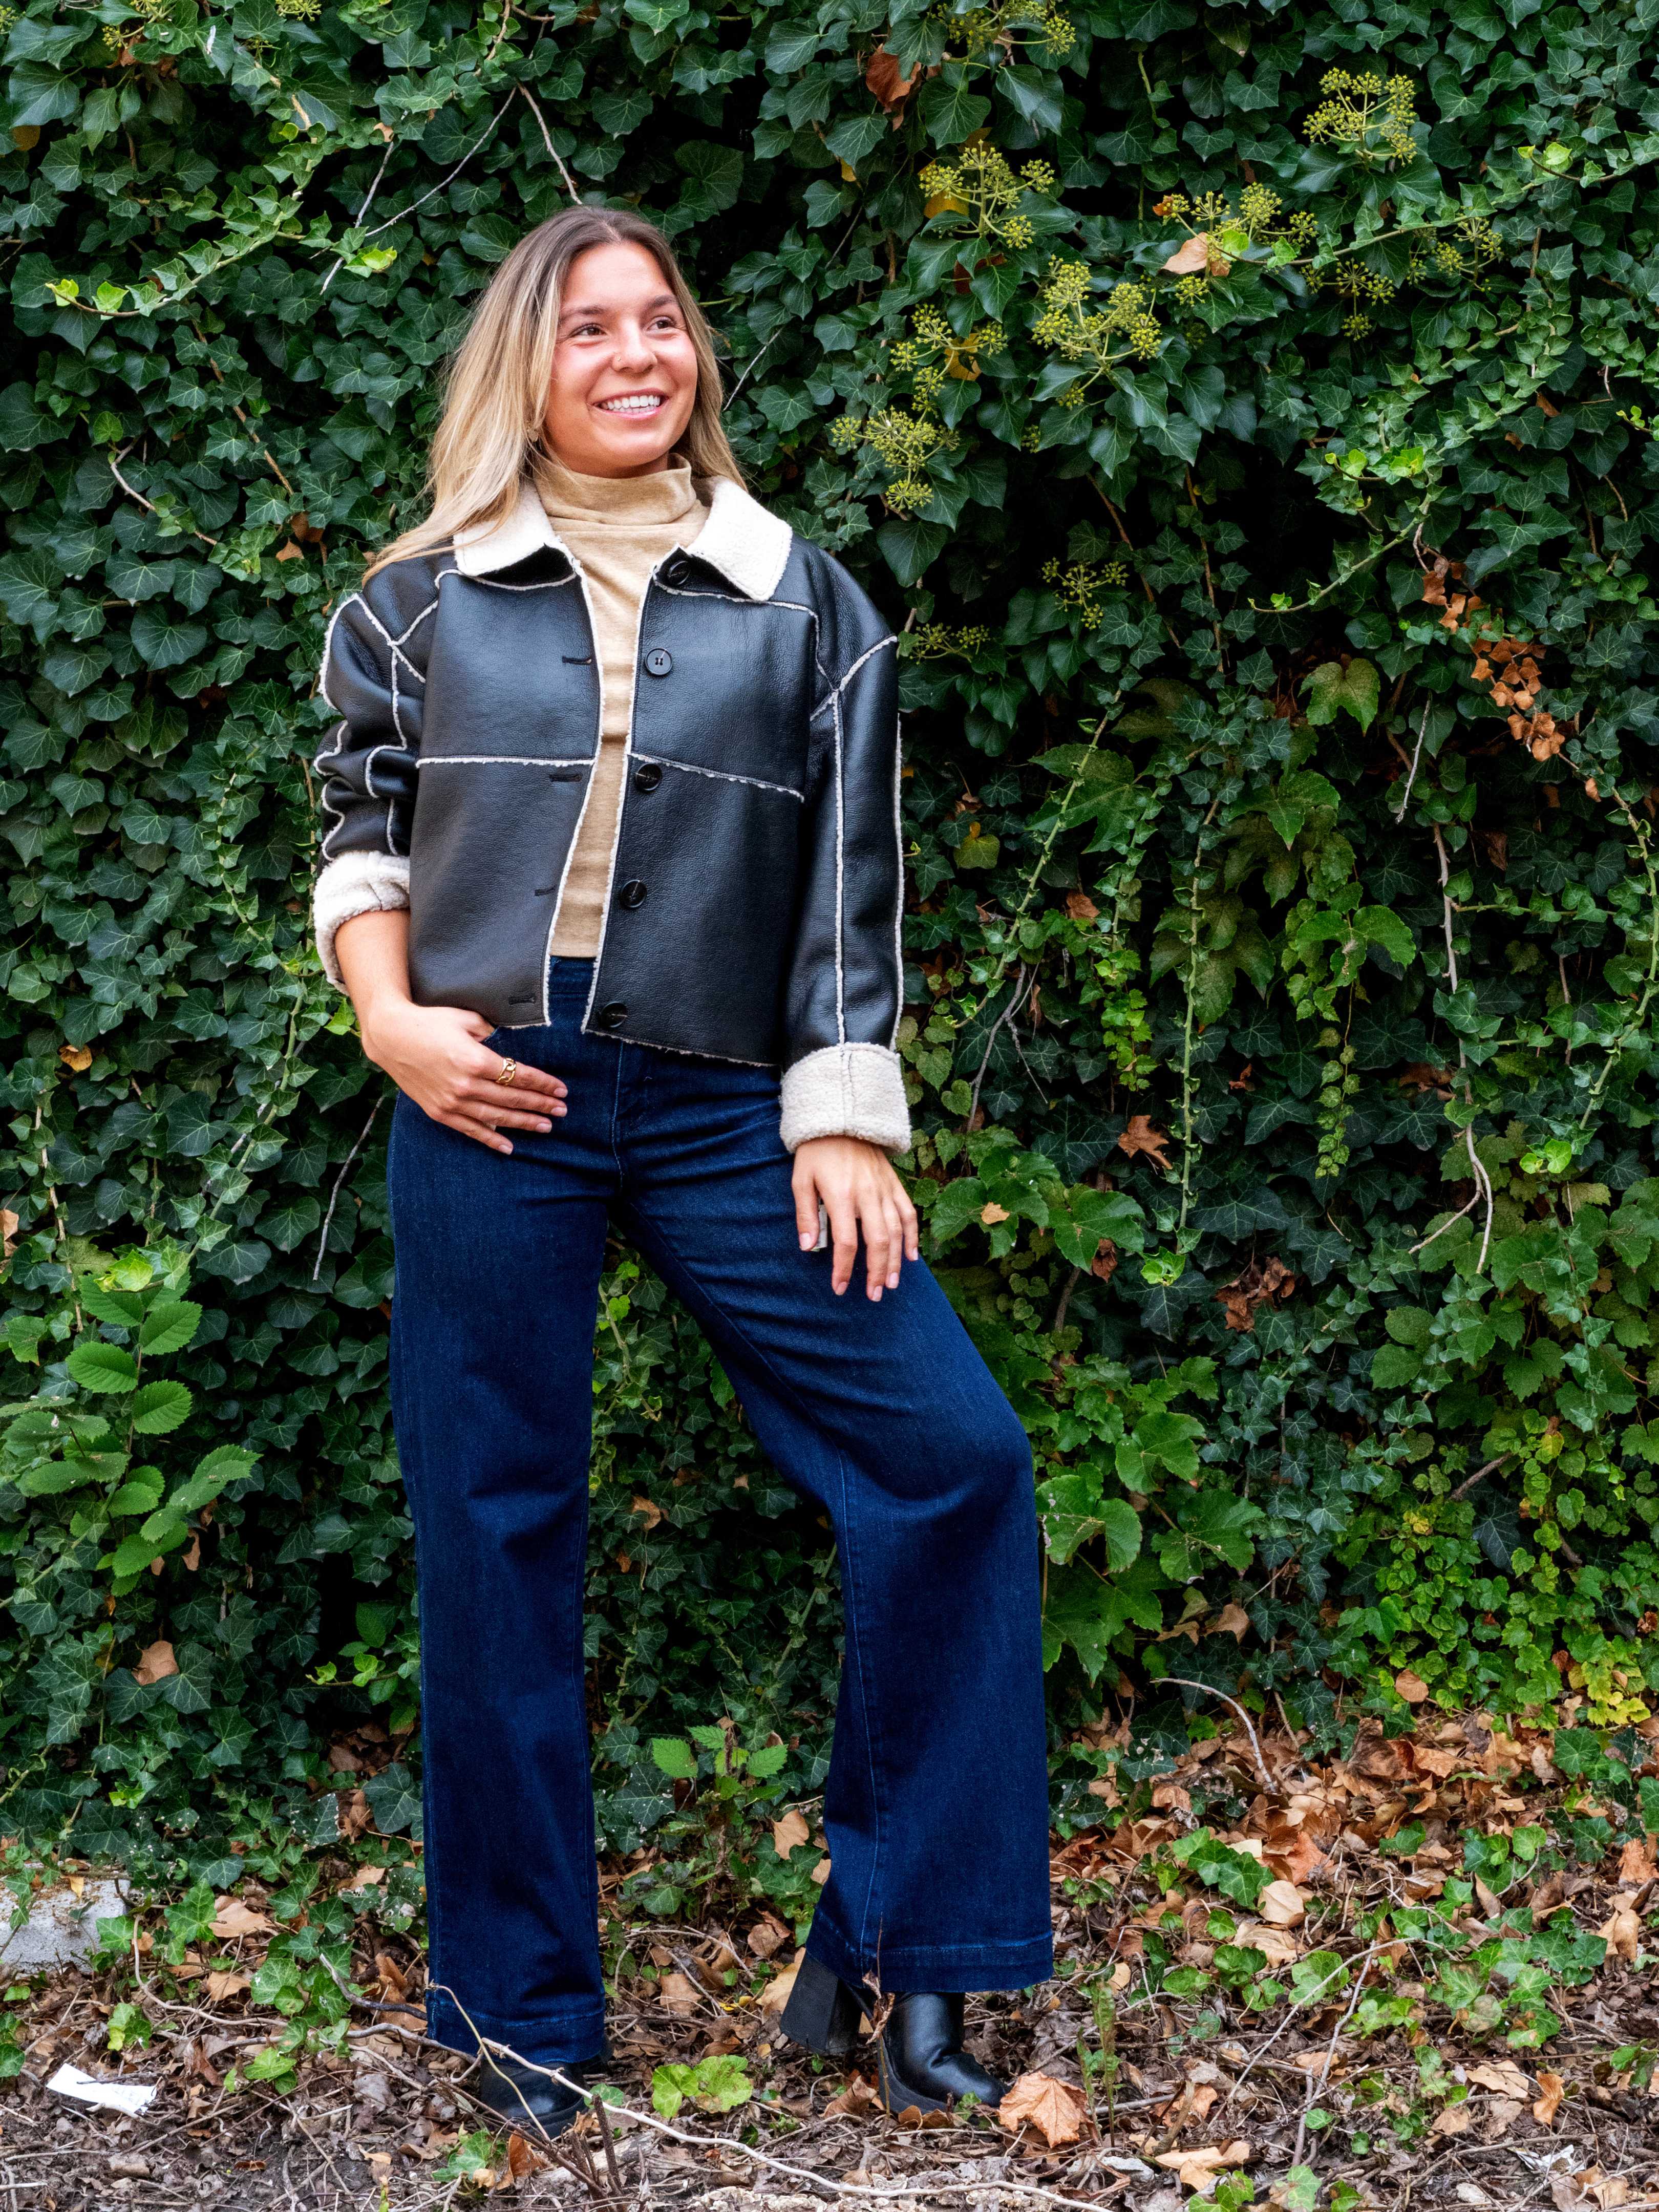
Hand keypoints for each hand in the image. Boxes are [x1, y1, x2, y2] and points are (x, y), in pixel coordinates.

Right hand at [362, 1000, 566, 1154]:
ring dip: (523, 1122)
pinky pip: (470, 1130)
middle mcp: (465, 1085)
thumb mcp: (466, 1019)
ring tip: (546, 1126)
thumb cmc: (429, 1022)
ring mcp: (451, 1102)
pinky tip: (509, 1146)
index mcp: (475, 1060)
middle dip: (540, 1104)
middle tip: (562, 1110)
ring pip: (496, 1117)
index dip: (543, 1083)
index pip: (519, 1075)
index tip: (561, 1089)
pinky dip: (491, 1139)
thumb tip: (513, 1045)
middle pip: (512, 1098)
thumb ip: (492, 1033)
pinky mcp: (439, 1112)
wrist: (390, 1037)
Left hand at [792, 1136, 918, 1301]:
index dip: (844, 1269)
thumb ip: (805, 1214)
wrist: (841, 1117)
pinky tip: (912, 1256)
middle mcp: (867, 1194)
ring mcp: (884, 1189)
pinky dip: (913, 1236)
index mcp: (841, 1195)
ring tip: (892, 1283)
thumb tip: (807, 1247)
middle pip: (878, 1241)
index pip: (846, 1242)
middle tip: (874, 1295)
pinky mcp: (894, 1183)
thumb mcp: (800, 1179)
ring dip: (896, 1260)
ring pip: (897, 1231)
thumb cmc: (816, 1152)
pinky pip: (909, 1213)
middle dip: (877, 1272)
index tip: (840, 1288)